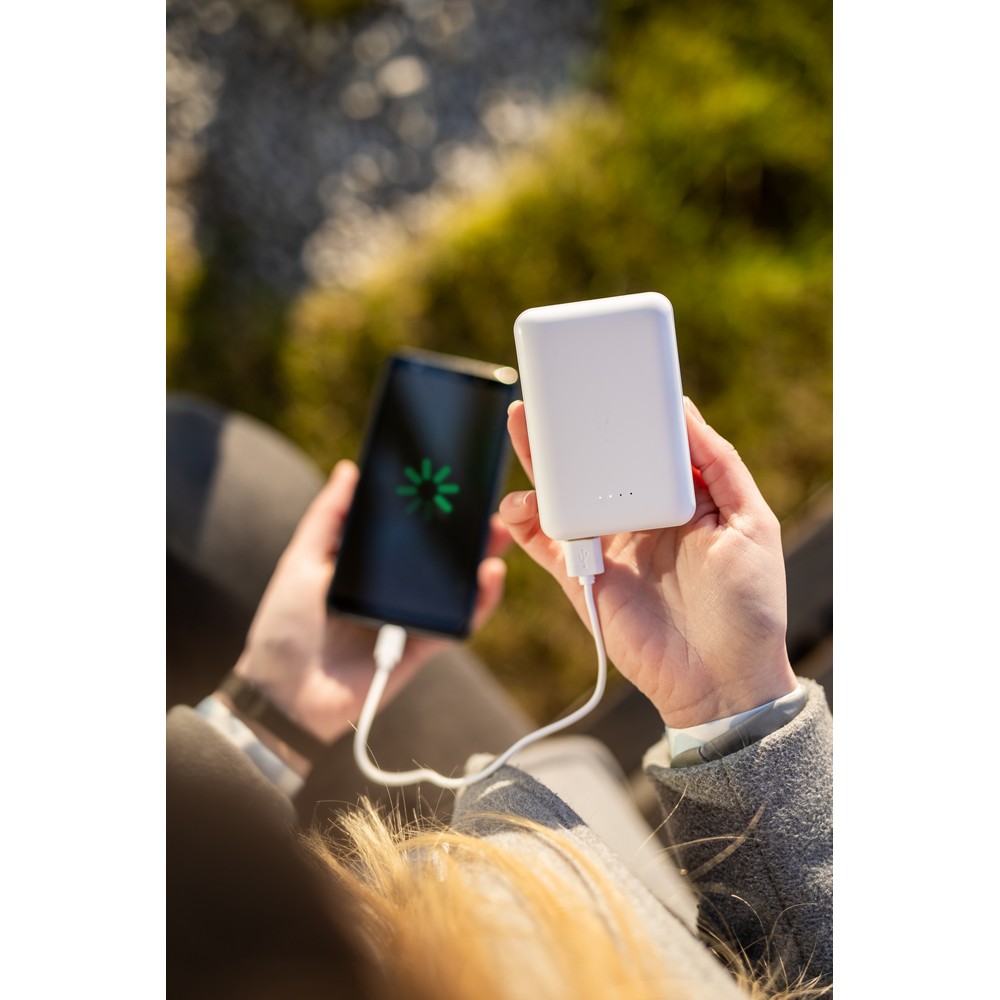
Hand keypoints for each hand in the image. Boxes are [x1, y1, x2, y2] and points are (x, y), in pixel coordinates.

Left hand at [226, 460, 509, 763]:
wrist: (285, 693)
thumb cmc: (284, 628)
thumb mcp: (301, 562)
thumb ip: (327, 518)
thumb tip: (349, 471)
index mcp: (368, 567)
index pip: (408, 533)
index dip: (432, 509)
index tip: (452, 481)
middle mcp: (394, 589)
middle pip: (439, 557)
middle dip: (466, 531)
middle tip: (485, 505)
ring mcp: (411, 617)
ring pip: (456, 586)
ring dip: (481, 560)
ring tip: (494, 536)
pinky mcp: (424, 646)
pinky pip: (459, 623)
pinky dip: (478, 602)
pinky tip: (488, 575)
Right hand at [499, 398, 796, 728]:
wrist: (722, 680)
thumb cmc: (748, 605)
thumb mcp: (750, 523)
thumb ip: (719, 464)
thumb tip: (683, 410)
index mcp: (678, 498)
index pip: (643, 447)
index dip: (624, 415)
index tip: (608, 381)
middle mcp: (637, 517)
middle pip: (595, 464)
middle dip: (570, 429)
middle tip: (547, 394)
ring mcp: (607, 546)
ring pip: (563, 496)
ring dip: (539, 464)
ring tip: (522, 428)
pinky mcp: (582, 577)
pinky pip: (545, 543)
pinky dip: (524, 523)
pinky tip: (517, 503)